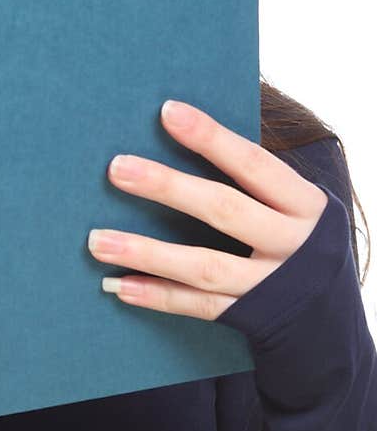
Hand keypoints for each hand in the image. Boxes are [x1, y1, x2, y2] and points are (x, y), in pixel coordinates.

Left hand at [87, 99, 328, 320]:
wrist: (332, 319)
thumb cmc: (299, 240)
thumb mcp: (294, 206)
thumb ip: (252, 179)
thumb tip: (181, 128)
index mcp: (305, 204)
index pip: (255, 164)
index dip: (212, 138)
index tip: (167, 111)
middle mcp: (294, 244)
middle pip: (224, 210)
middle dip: (167, 187)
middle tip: (116, 168)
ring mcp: (272, 286)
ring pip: (203, 266)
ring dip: (146, 252)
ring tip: (97, 241)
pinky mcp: (252, 318)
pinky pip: (198, 307)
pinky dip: (157, 295)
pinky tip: (119, 285)